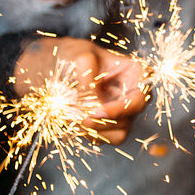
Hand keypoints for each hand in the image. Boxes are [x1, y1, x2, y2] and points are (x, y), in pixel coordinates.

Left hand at [11, 36, 147, 145]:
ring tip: (70, 114)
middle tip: (78, 117)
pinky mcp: (107, 126)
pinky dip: (86, 133)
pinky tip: (72, 119)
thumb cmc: (72, 56)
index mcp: (135, 73)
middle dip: (102, 121)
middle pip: (129, 118)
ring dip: (92, 128)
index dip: (123, 107)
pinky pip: (102, 139)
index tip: (97, 111)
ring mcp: (121, 112)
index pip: (141, 95)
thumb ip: (88, 80)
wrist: (53, 67)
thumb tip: (92, 105)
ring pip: (117, 133)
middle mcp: (132, 94)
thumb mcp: (79, 58)